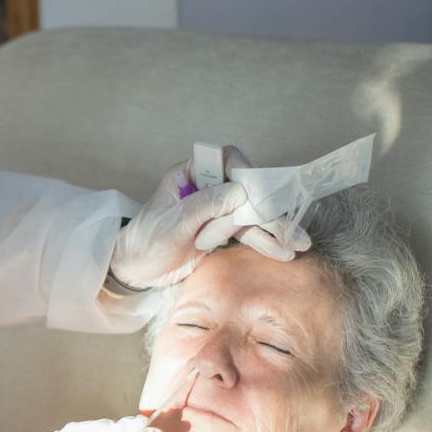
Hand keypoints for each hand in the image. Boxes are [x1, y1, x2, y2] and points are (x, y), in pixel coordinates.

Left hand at [109, 148, 311, 288]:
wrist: (135, 270)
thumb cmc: (145, 242)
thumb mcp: (171, 224)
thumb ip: (203, 206)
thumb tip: (239, 192)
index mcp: (190, 173)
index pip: (225, 160)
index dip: (245, 172)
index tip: (255, 195)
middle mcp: (207, 186)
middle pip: (246, 188)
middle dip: (268, 208)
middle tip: (288, 228)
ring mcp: (217, 209)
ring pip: (252, 213)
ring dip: (274, 228)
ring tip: (296, 244)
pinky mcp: (222, 231)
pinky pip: (248, 232)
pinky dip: (265, 242)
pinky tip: (283, 252)